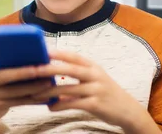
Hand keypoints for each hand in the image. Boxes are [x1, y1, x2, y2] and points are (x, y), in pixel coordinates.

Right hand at [0, 39, 52, 124]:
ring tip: (48, 82)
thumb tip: (36, 54)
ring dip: (33, 87)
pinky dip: (32, 99)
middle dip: (22, 73)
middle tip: (38, 69)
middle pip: (2, 75)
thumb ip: (6, 64)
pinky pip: (18, 102)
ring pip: (14, 91)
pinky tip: (45, 96)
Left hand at [31, 50, 160, 132]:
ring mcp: (96, 89)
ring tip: (35, 93)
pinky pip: (74, 103)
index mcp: (93, 66)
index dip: (58, 53)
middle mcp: (95, 75)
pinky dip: (60, 105)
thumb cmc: (105, 93)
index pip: (74, 56)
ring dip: (50, 91)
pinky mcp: (96, 104)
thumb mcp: (93, 80)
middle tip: (33, 69)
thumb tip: (52, 75)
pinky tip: (50, 107)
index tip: (42, 50)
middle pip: (70, 69)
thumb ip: (76, 76)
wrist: (128, 110)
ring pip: (68, 88)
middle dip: (50, 68)